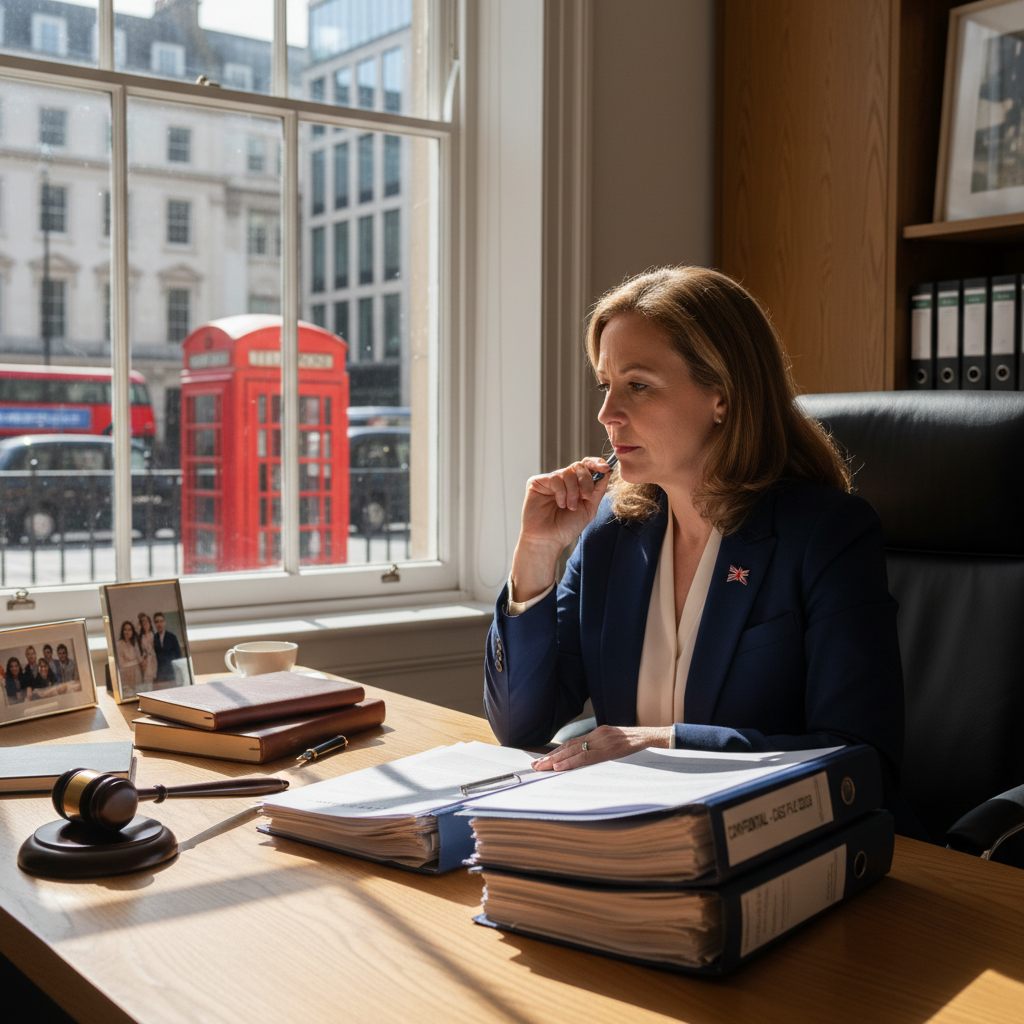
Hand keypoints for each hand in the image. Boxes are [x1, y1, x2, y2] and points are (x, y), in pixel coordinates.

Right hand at [510, 457, 612, 601]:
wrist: (549, 540)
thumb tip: (607, 471)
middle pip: (579, 466)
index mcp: (576, 485)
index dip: (596, 463)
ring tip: (569, 507)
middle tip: (585, 497)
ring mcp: (550, 480)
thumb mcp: (589, 507)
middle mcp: (563, 480)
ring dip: (573, 491)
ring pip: (568, 472)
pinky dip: (561, 492)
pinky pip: (555, 478)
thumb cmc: (567, 527)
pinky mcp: (536, 482)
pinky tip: (559, 504)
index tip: (605, 468)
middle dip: (586, 481)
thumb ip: (598, 489)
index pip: (586, 466)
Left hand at [530, 724, 672, 770]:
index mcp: (600, 734)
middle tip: (535, 766)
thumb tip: (587, 764)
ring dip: (557, 761)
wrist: (659, 738)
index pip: (573, 744)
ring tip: (543, 768)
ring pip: (576, 751)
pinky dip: (573, 762)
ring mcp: (606, 740)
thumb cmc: (640, 746)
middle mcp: (600, 735)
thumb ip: (603, 751)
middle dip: (551, 757)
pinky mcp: (613, 748)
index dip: (556, 752)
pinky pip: (589, 757)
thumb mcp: (618, 746)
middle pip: (570, 746)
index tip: (542, 761)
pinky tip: (561, 767)